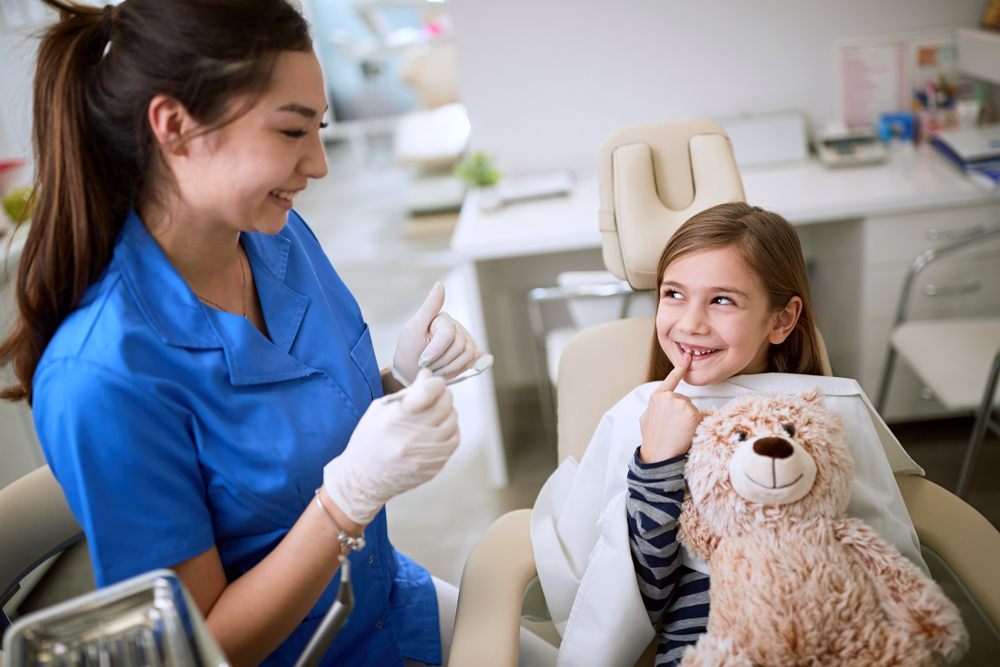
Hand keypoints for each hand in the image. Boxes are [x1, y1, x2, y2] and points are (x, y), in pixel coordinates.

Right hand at [323, 370, 459, 524]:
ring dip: (448, 412)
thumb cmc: (368, 443)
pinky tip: (438, 429)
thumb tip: (428, 377)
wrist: (363, 480)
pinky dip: (450, 430)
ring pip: (453, 422)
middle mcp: (412, 438)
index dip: (435, 382)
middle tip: (435, 394)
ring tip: (435, 413)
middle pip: (444, 405)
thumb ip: (406, 393)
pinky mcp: (434, 466)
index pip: (428, 392)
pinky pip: (454, 440)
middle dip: (443, 394)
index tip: (433, 381)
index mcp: (394, 420)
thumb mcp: (378, 411)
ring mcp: (425, 454)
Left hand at [392, 282, 482, 384]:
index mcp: (442, 319)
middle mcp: (457, 327)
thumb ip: (430, 307)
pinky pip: (474, 362)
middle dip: (441, 361)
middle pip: (460, 346)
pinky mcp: (471, 355)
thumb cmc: (409, 350)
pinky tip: (449, 369)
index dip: (435, 351)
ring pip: (468, 356)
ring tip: (436, 368)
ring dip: (449, 368)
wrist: (411, 372)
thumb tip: (440, 285)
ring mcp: (466, 341)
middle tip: (427, 365)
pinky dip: (460, 369)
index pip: (447, 335)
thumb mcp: (414, 328)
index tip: (422, 360)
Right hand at [638, 352, 700, 463]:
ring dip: (689, 420)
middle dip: (682, 413)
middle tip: (673, 429)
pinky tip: (685, 433)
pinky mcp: (692, 413)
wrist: (658, 455)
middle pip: (685, 401)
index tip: (687, 357)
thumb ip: (654, 408)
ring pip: (692, 410)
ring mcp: (681, 404)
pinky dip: (695, 426)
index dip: (680, 368)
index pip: (672, 379)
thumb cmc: (652, 440)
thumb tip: (658, 408)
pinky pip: (699, 417)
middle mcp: (669, 397)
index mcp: (657, 397)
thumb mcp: (646, 419)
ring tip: (677, 432)